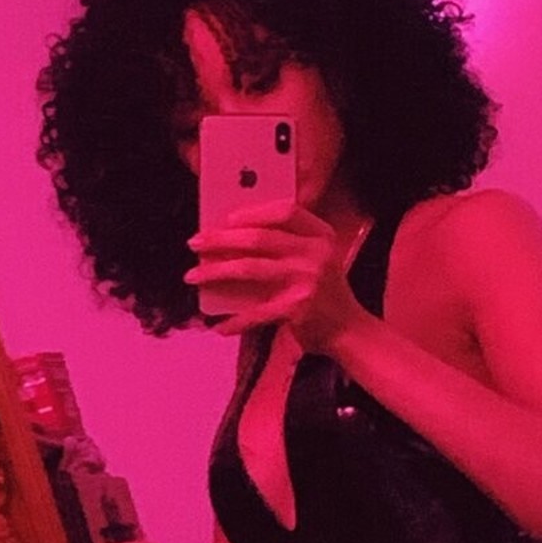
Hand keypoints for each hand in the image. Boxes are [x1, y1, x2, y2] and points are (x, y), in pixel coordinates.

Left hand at [184, 202, 365, 350]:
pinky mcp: (296, 309)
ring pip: (250, 268)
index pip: (286, 211)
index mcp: (321, 236)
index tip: (226, 218)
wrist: (349, 331)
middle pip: (260, 238)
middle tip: (196, 242)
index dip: (253, 212)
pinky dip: (236, 321)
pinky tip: (220, 327)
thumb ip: (289, 244)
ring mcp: (306, 280)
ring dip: (215, 272)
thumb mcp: (317, 259)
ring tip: (192, 275)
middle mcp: (316, 254)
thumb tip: (234, 236)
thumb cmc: (324, 293)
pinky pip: (256, 312)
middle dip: (221, 239)